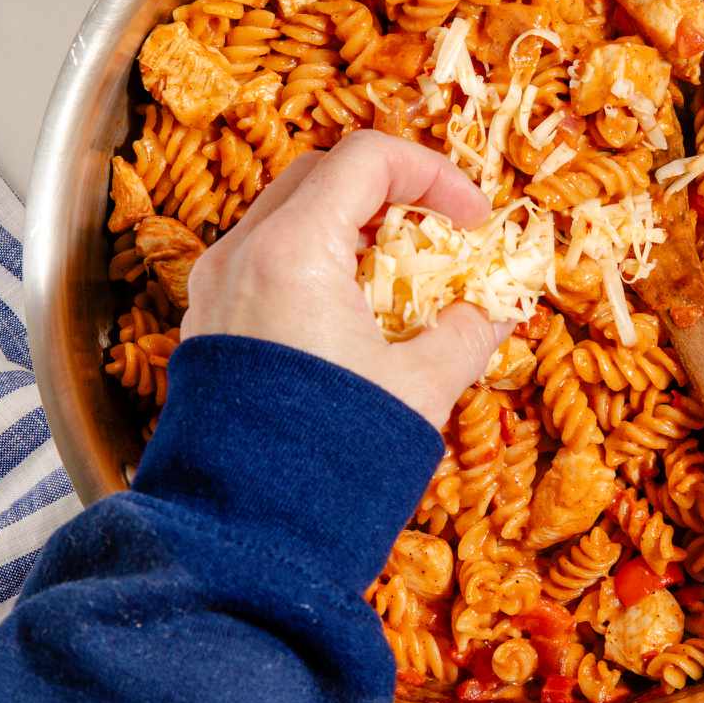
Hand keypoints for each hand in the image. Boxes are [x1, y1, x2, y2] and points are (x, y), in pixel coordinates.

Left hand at [182, 130, 511, 427]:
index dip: (434, 173)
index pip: (366, 159)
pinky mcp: (208, 324)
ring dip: (355, 228)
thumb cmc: (332, 460)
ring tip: (404, 281)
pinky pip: (267, 260)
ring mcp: (216, 288)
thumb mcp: (421, 388)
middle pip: (323, 174)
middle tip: (440, 237)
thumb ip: (467, 332)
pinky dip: (319, 263)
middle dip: (393, 193)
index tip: (473, 219)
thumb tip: (495, 308)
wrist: (242, 543)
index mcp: (291, 251)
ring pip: (290, 214)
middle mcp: (240, 254)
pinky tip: (357, 316)